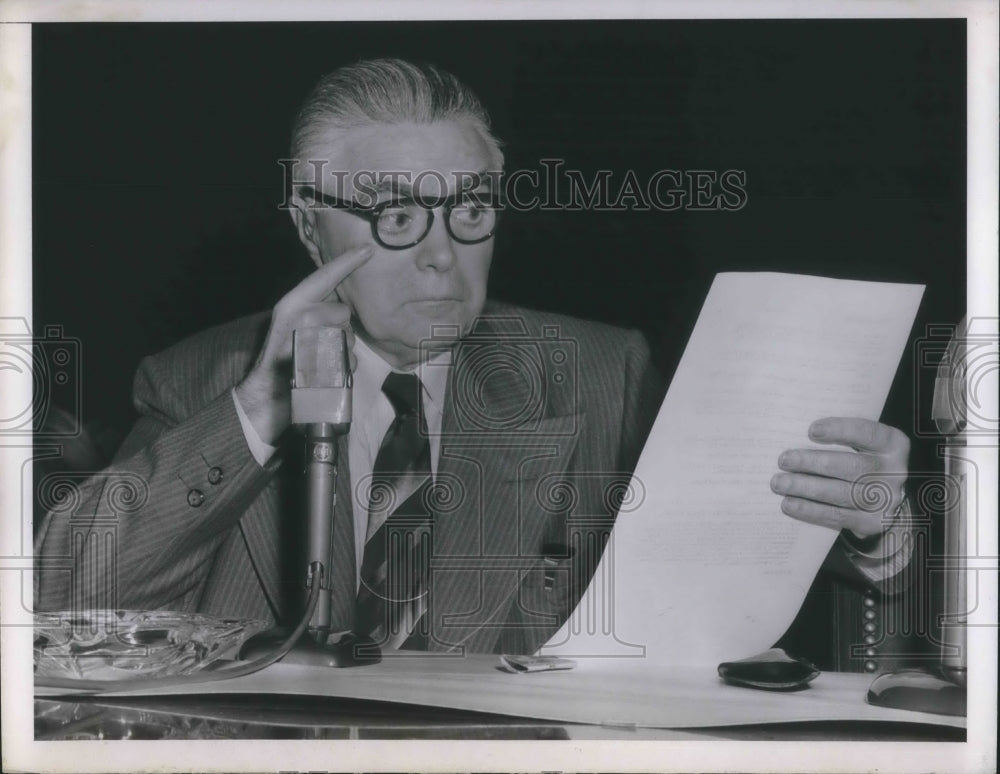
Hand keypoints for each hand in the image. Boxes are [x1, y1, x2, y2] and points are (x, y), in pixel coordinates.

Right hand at [235, 245, 372, 443]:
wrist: (265, 398)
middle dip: (340, 331)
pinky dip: (343, 370)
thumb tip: (342, 307)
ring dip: (342, 352)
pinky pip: (349, 359)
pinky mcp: (320, 359)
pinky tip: (323, 376)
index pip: (325, 277)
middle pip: (342, 313)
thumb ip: (314, 313)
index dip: (348, 262)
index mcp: (292, 303)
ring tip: (318, 364)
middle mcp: (301, 314)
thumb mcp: (292, 328)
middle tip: (318, 348)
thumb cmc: (283, 363)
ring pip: (347, 337)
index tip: (369, 249)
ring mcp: (310, 335)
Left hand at [771, 417, 909, 538]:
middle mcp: (894, 472)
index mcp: (893, 445)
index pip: (868, 433)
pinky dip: (810, 510)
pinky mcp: (871, 523)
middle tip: (783, 460)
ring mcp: (885, 500)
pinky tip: (789, 504)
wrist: (884, 500)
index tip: (811, 430)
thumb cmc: (862, 461)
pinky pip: (837, 516)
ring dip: (806, 488)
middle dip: (813, 463)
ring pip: (841, 493)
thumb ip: (841, 438)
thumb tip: (794, 433)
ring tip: (779, 483)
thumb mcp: (862, 445)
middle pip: (851, 467)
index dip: (840, 430)